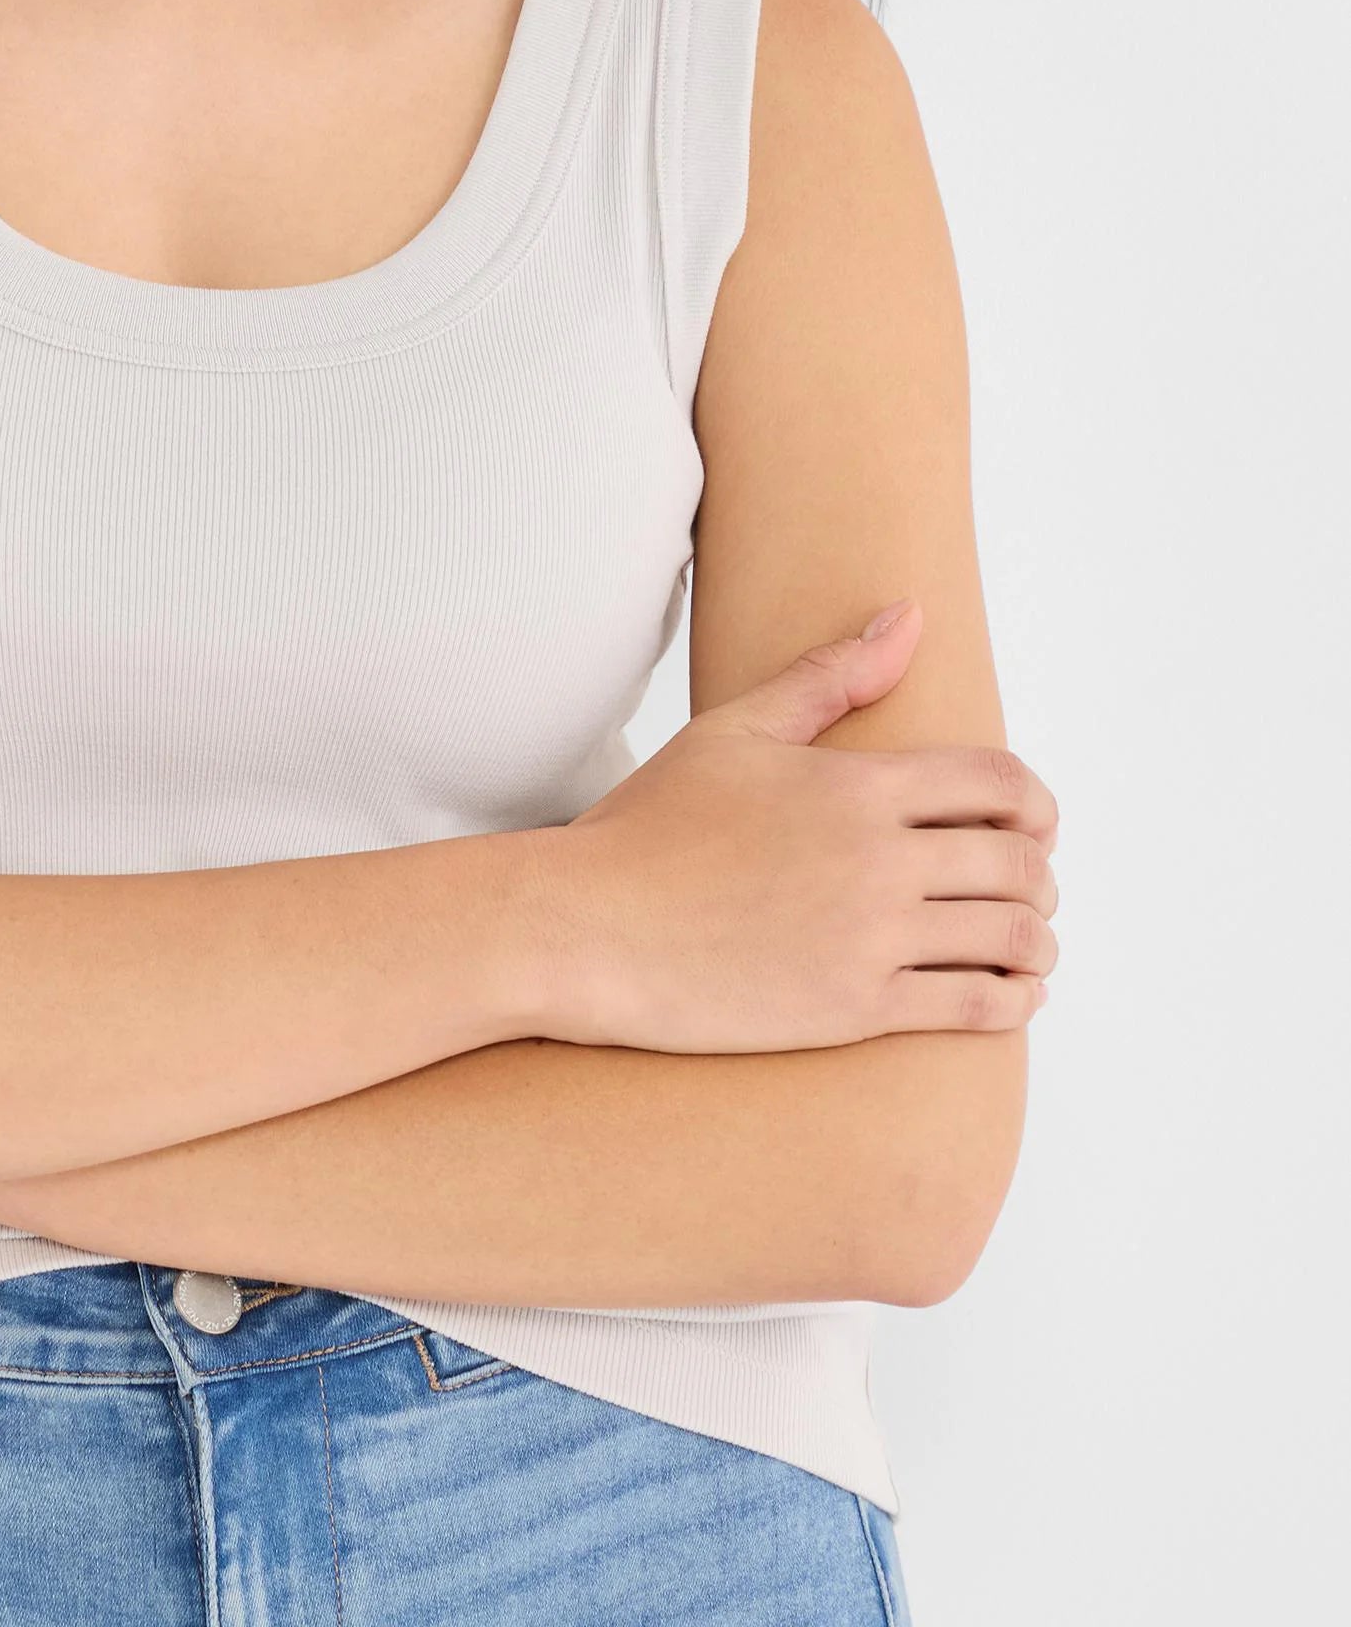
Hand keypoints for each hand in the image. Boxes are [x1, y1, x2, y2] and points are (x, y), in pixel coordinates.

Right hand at [524, 600, 1059, 1053]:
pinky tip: (1008, 996)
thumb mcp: (736, 732)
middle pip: (1018, 861)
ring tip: (1027, 947)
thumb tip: (908, 617)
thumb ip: (830, 676)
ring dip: (1037, 941)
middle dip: (1040, 874)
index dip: (1036, 804)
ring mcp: (868, 937)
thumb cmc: (650, 826)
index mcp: (857, 785)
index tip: (1031, 823)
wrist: (586, 926)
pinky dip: (1012, 1002)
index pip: (1001, 782)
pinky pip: (973, 1008)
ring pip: (1010, 937)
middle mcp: (877, 859)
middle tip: (1027, 887)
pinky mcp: (853, 1008)